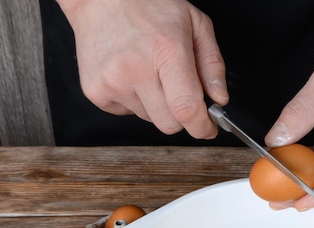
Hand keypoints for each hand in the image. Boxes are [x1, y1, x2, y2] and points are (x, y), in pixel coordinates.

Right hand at [56, 0, 228, 137]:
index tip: (208, 128)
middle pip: (169, 124)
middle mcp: (136, 69)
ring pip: (149, 119)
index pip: (186, 108)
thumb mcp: (195, 23)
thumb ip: (212, 64)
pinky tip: (130, 75)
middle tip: (178, 91)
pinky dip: (134, 100)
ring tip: (148, 72)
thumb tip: (219, 98)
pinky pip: (127, 113)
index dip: (202, 126)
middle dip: (180, 115)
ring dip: (155, 104)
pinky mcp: (95, 91)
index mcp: (166, 50)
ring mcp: (112, 82)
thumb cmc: (148, 6)